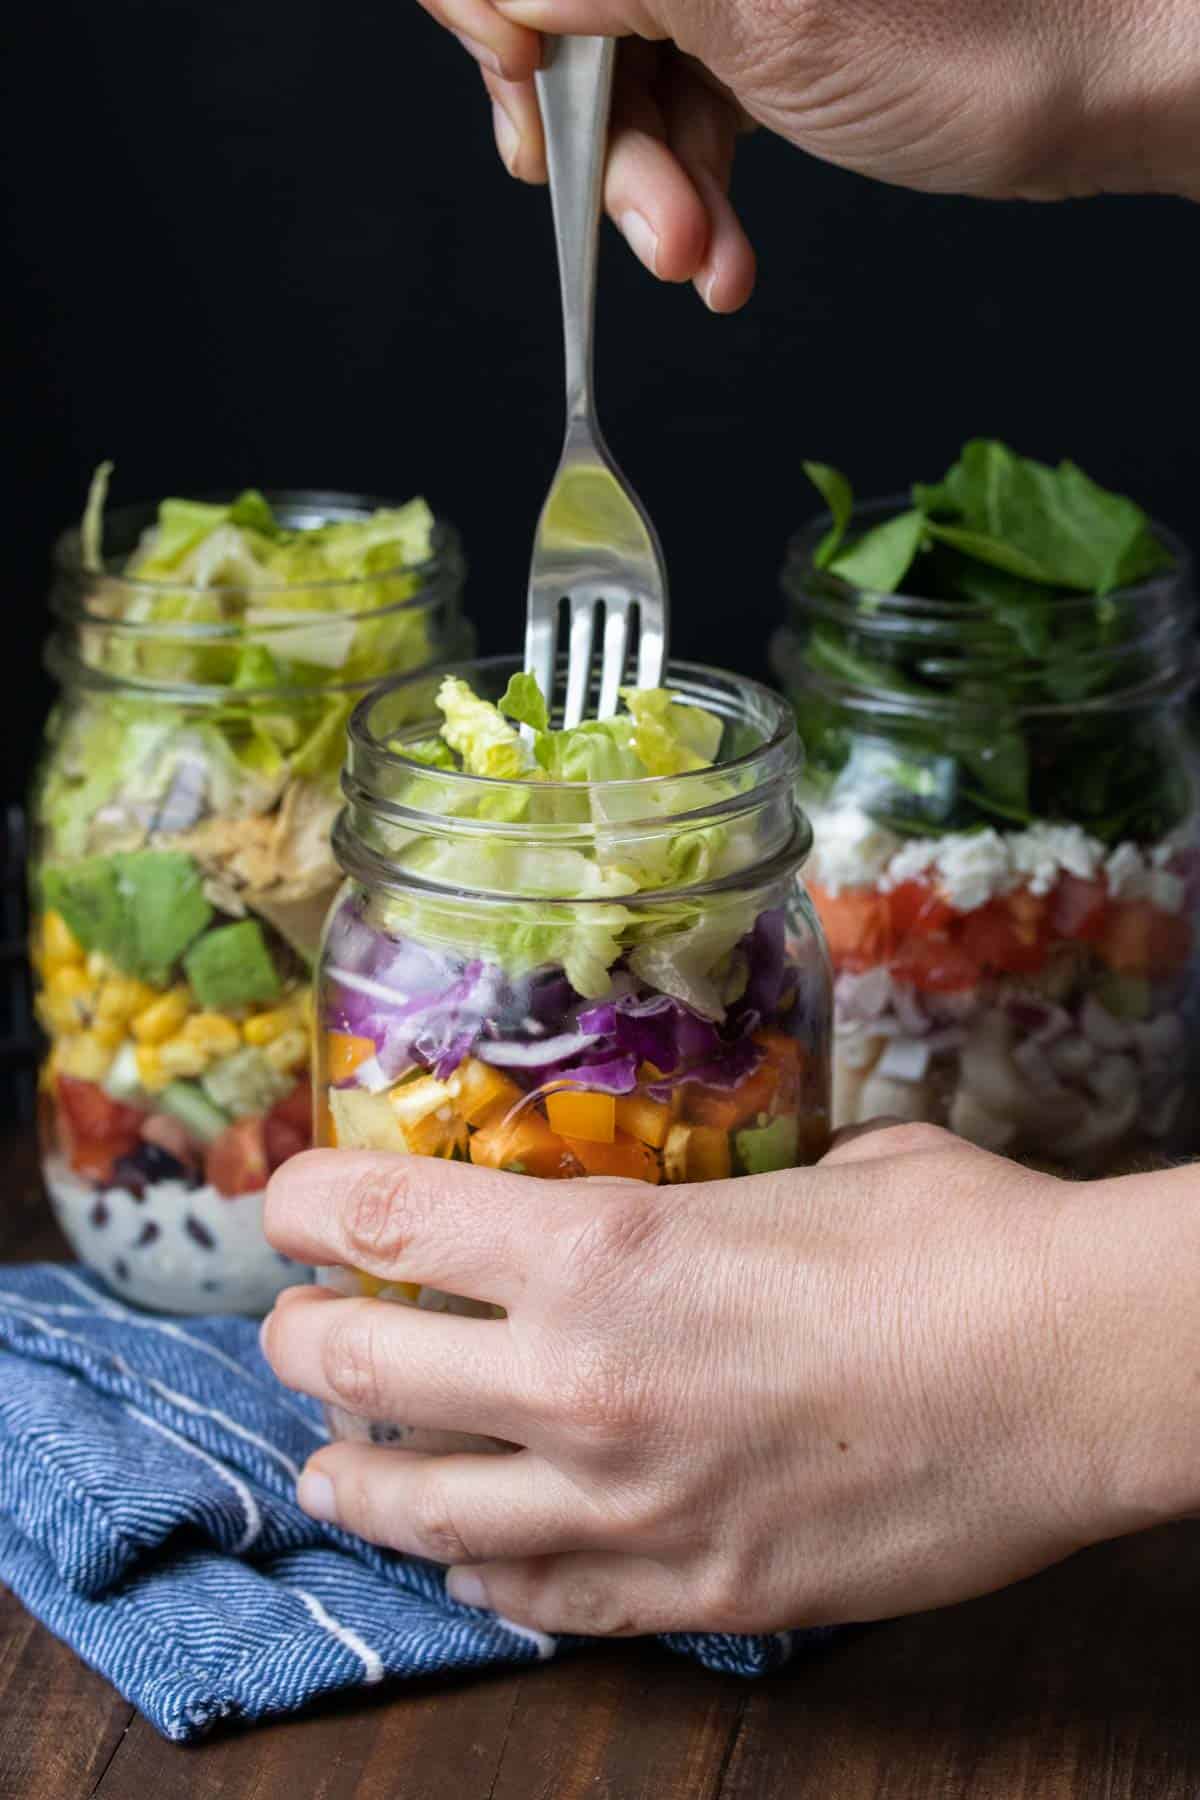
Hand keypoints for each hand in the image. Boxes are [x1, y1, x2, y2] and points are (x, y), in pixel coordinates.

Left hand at [260, 1125, 1199, 1636]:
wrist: (1071, 1373)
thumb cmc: (954, 1243)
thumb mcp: (811, 1174)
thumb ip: (719, 1201)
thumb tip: (717, 1210)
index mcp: (600, 1246)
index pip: (376, 1217)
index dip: (302, 1205)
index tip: (290, 1203)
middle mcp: (580, 1379)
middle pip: (353, 1365)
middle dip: (302, 1338)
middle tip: (304, 1327)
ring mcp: (626, 1502)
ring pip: (413, 1508)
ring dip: (352, 1477)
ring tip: (332, 1467)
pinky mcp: (690, 1592)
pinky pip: (533, 1598)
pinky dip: (477, 1572)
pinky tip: (468, 1559)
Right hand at [420, 0, 1199, 309]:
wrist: (1086, 97)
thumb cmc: (970, 52)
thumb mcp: (754, 17)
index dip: (499, 19)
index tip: (533, 98)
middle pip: (558, 15)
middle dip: (588, 137)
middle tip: (639, 220)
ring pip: (614, 83)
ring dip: (645, 194)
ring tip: (695, 257)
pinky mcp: (745, 32)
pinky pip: (673, 114)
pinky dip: (688, 195)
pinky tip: (718, 256)